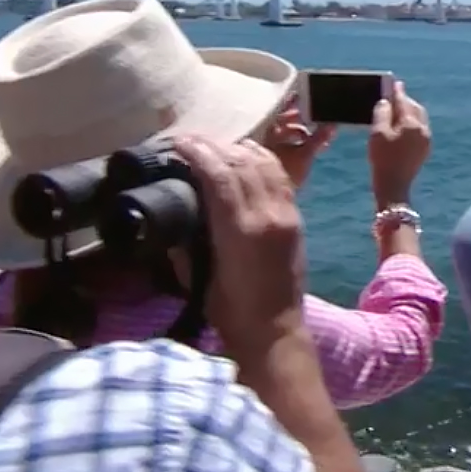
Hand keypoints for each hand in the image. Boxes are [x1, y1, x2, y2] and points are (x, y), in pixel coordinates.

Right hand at [172, 135, 307, 354]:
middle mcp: (268, 215)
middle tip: (190, 140)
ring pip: (265, 164)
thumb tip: (173, 212)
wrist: (275, 331)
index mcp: (241, 231)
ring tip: (215, 145)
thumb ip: (186, 241)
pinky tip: (246, 156)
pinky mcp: (297, 218)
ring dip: (239, 149)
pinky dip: (262, 160)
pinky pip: (281, 177)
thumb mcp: (199, 277)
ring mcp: (287, 214)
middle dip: (214, 146)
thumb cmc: (230, 311)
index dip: (198, 153)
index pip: (220, 176)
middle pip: (242, 163)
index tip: (178, 142)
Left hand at [263, 101, 336, 188]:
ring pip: (288, 132)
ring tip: (319, 136)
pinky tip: (312, 147)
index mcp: (273, 130)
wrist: (268, 196)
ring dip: (303, 132)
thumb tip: (332, 125)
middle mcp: (269, 135)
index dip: (294, 103)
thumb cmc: (284, 172)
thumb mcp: (305, 155)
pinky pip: (288, 142)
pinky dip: (300, 141)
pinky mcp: (274, 156)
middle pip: (286, 120)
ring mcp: (270, 146)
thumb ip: (319, 139)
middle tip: (318, 117)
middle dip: (303, 119)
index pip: (283, 110)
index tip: (304, 95)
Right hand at [369, 80, 430, 206]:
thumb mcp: (377, 133)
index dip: (397, 91)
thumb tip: (386, 101)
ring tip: (396, 110)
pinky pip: (419, 129)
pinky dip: (410, 123)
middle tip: (394, 95)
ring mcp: (426, 140)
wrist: (394, 186)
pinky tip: (401, 126)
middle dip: (405, 101)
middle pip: (415, 109)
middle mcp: (423, 130)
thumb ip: (382, 113)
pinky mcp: (424, 149)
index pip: (404, 101)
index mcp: (412, 124)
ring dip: (409, 112)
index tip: (394, 83)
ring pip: (419, 119)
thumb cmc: (382, 159)